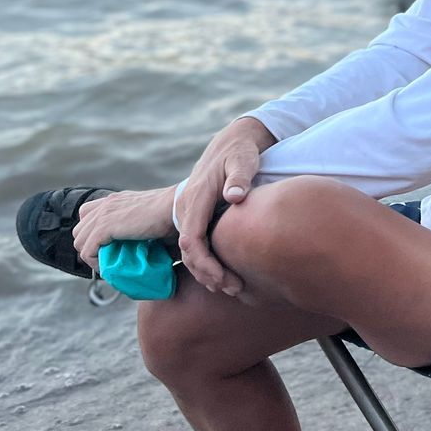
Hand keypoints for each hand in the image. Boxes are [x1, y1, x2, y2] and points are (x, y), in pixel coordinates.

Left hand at [70, 187, 178, 272]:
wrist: (176, 208)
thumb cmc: (172, 216)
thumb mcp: (151, 222)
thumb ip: (142, 233)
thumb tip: (153, 256)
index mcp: (116, 201)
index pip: (88, 215)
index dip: (92, 234)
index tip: (107, 250)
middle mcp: (106, 204)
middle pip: (79, 229)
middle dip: (89, 247)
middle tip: (106, 260)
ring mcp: (103, 214)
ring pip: (79, 241)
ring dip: (91, 257)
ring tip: (108, 266)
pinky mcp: (104, 226)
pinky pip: (87, 251)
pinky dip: (95, 263)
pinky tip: (109, 269)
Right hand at [174, 116, 276, 294]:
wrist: (231, 142)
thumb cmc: (240, 151)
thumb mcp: (243, 160)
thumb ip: (240, 177)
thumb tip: (234, 196)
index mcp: (196, 196)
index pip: (192, 237)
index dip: (205, 262)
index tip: (223, 279)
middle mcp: (187, 206)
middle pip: (188, 250)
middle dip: (208, 273)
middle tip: (234, 288)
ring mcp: (188, 211)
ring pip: (189, 251)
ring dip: (206, 272)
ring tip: (232, 287)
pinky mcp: (194, 215)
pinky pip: (194, 244)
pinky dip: (205, 263)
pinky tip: (224, 275)